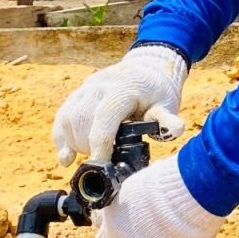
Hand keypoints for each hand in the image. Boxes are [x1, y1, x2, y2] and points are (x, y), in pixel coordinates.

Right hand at [52, 43, 188, 166]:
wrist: (147, 69)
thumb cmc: (158, 92)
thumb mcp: (166, 104)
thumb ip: (166, 119)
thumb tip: (177, 129)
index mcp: (123, 88)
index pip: (104, 117)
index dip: (99, 145)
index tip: (101, 167)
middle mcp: (100, 84)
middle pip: (81, 120)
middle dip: (87, 146)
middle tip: (103, 161)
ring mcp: (86, 87)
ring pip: (68, 118)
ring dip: (73, 143)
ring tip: (90, 156)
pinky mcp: (78, 93)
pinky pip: (62, 116)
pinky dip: (61, 137)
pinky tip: (66, 156)